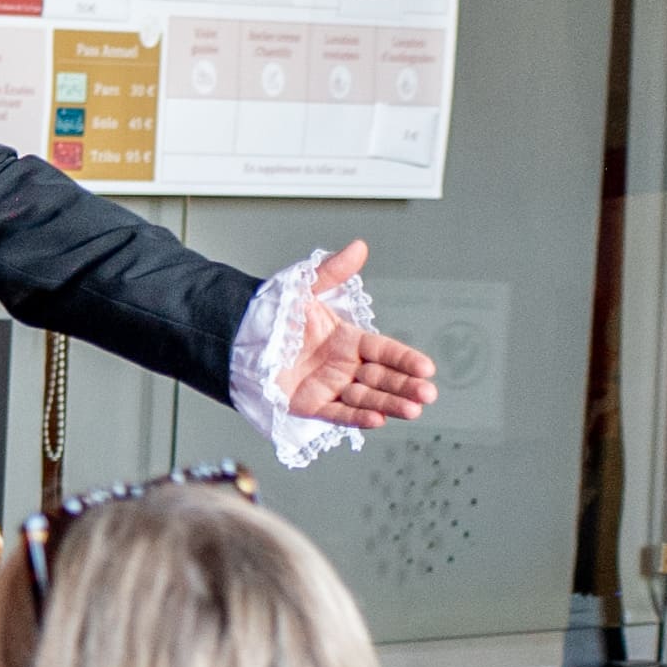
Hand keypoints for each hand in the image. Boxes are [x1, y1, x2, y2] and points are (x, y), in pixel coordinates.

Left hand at [268, 239, 439, 431]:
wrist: (238, 337)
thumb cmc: (274, 315)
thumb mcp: (305, 289)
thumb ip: (333, 272)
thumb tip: (358, 246)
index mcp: (348, 340)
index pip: (385, 350)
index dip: (405, 359)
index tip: (427, 368)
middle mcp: (344, 365)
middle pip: (382, 378)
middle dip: (406, 386)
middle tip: (428, 393)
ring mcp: (329, 386)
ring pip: (366, 398)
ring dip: (390, 404)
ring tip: (412, 409)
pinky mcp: (310, 404)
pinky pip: (338, 413)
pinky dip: (357, 416)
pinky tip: (379, 419)